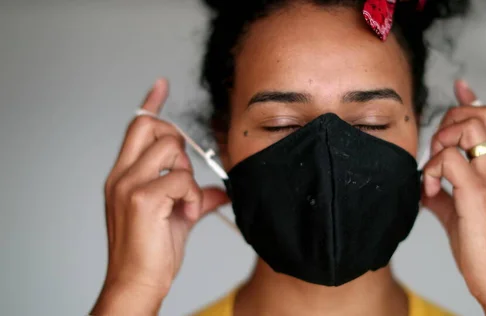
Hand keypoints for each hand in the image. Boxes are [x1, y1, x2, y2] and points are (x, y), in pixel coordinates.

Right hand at [91, 79, 229, 314]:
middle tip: (184, 176)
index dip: (151, 104)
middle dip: (177, 142)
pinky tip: (188, 215)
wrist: (137, 283)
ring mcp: (128, 184)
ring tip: (186, 203)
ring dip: (188, 175)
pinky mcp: (142, 198)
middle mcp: (121, 175)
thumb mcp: (177, 217)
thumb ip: (195, 197)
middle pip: (153, 127)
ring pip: (171, 149)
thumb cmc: (150, 253)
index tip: (161, 85)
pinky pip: (182, 178)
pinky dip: (193, 196)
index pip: (136, 128)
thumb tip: (219, 190)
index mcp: (124, 176)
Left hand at [422, 80, 485, 314]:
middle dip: (453, 116)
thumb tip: (425, 186)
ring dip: (443, 139)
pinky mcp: (478, 193)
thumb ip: (446, 193)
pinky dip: (432, 169)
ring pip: (470, 127)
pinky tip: (429, 191)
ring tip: (433, 168)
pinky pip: (449, 159)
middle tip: (436, 143)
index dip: (473, 100)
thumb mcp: (462, 213)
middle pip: (485, 113)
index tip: (460, 87)